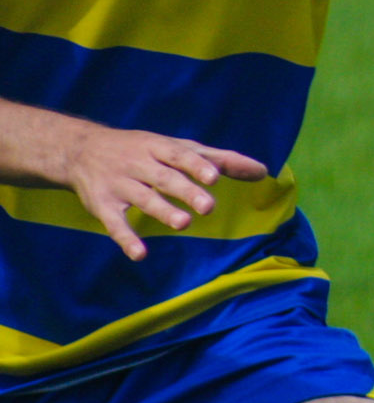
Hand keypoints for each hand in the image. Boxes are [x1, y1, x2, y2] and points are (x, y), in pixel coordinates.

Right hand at [58, 124, 267, 262]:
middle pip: (164, 179)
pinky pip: (114, 224)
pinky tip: (140, 254)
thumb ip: (220, 160)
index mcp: (160, 148)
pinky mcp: (103, 206)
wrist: (82, 151)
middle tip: (208, 207)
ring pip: (143, 199)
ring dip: (162, 211)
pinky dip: (126, 239)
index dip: (197, 165)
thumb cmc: (145, 150)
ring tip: (184, 224)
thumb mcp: (178, 147)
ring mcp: (120, 185)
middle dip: (186, 191)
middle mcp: (139, 165)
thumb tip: (263, 171)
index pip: (180, 155)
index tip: (215, 177)